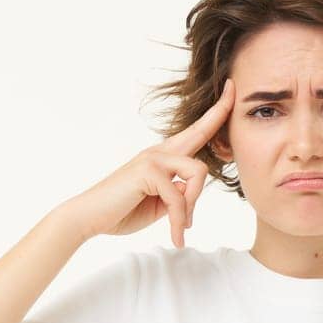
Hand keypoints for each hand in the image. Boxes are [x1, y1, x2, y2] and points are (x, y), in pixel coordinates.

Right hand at [64, 78, 237, 247]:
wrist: (90, 218)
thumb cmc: (122, 211)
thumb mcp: (160, 205)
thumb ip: (178, 195)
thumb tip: (190, 192)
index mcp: (163, 157)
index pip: (194, 132)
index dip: (214, 113)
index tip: (230, 89)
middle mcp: (159, 152)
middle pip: (200, 132)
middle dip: (220, 111)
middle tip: (233, 87)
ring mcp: (153, 158)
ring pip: (198, 172)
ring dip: (193, 205)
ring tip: (181, 227)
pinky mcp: (147, 171)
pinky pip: (179, 197)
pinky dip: (180, 221)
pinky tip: (175, 236)